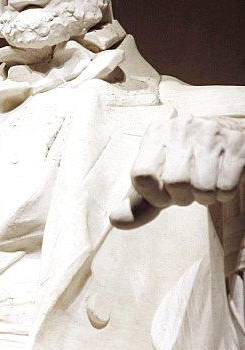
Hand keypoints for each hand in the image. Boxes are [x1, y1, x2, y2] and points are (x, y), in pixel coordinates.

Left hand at [110, 114, 244, 228]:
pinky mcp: (237, 143)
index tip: (164, 194)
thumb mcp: (158, 181)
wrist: (226, 139)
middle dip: (183, 198)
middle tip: (189, 190)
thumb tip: (116, 221)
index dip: (153, 195)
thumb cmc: (185, 165)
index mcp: (155, 134)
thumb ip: (137, 204)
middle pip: (175, 183)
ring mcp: (210, 133)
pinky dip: (223, 194)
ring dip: (205, 197)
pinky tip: (221, 178)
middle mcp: (181, 128)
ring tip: (205, 185)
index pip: (142, 175)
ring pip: (202, 187)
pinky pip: (226, 186)